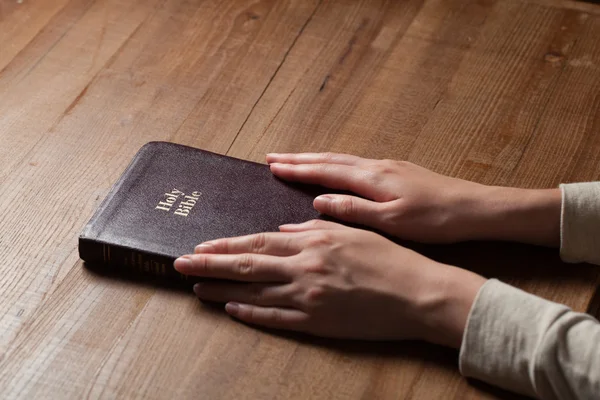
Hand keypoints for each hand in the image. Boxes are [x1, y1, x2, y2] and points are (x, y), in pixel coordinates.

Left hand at [174, 220, 484, 347]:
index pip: (257, 242)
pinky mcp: (316, 323)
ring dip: (222, 290)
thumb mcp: (352, 232)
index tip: (200, 246)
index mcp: (313, 242)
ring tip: (197, 288)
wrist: (417, 293)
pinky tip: (231, 310)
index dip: (225, 244)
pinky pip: (275, 319)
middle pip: (246, 266)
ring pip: (254, 293)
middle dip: (209, 265)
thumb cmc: (389, 258)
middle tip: (180, 265)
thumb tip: (282, 229)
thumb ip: (314, 229)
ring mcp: (308, 298)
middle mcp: (304, 269)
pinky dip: (250, 314)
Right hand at [266, 153, 560, 245]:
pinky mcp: (399, 172)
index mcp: (372, 178)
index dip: (297, 169)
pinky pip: (357, 163)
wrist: (475, 209)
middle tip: (274, 156)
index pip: (326, 171)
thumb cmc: (436, 220)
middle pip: (331, 159)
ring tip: (297, 160)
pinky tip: (337, 168)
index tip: (272, 165)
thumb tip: (318, 200)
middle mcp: (377, 166)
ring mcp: (389, 166)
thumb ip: (354, 210)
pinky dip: (337, 164)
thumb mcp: (393, 221)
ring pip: (344, 159)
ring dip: (317, 159)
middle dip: (300, 158)